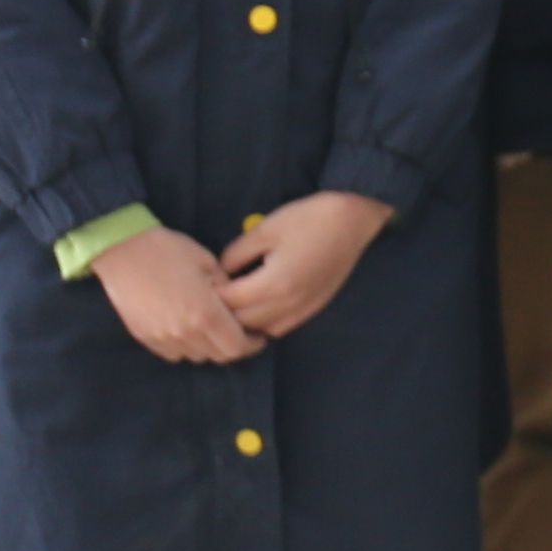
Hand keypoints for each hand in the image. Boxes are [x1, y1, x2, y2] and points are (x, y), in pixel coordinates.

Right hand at [92, 226, 254, 365]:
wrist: (123, 251)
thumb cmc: (169, 251)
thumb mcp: (209, 263)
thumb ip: (228, 290)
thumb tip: (238, 305)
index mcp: (205, 315)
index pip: (237, 347)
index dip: (252, 344)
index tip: (258, 335)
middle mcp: (185, 334)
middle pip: (218, 356)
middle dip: (232, 345)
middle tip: (236, 329)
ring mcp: (162, 339)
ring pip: (196, 356)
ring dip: (208, 346)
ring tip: (210, 327)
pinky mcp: (145, 338)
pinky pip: (173, 353)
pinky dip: (185, 346)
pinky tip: (186, 327)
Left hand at [219, 190, 393, 340]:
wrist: (352, 219)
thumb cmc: (308, 219)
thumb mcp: (263, 230)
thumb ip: (235, 255)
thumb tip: (222, 272)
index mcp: (273, 284)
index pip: (228, 303)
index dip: (209, 295)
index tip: (199, 283)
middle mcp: (287, 305)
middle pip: (241, 324)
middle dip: (222, 312)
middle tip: (210, 294)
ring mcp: (302, 310)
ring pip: (260, 331)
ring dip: (243, 321)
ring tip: (233, 301)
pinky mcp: (312, 309)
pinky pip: (279, 328)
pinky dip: (263, 322)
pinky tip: (258, 304)